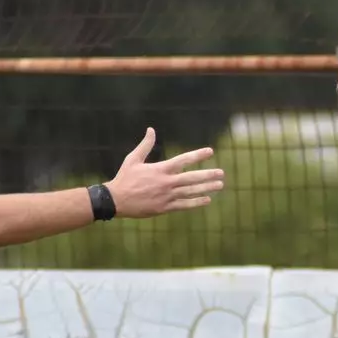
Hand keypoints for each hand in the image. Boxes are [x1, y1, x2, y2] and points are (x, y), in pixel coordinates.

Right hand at [104, 128, 223, 218]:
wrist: (116, 200)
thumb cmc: (124, 178)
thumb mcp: (133, 159)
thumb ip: (145, 145)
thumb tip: (151, 129)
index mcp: (160, 169)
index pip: (183, 160)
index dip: (197, 155)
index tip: (210, 151)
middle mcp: (166, 183)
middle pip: (191, 178)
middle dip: (208, 175)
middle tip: (221, 173)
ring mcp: (166, 196)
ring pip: (191, 192)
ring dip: (206, 188)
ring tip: (220, 185)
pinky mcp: (164, 208)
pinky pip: (184, 205)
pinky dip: (196, 203)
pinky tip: (207, 200)